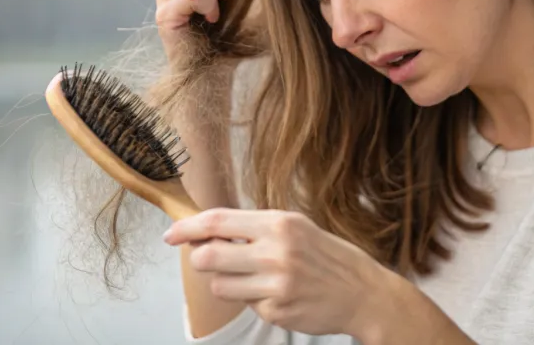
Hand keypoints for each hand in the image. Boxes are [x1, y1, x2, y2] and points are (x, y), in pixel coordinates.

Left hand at [163, 208, 386, 337]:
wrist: (363, 292)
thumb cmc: (326, 255)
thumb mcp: (296, 227)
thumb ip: (255, 227)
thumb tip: (209, 231)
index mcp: (279, 224)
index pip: (219, 221)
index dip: (187, 227)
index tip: (171, 233)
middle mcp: (276, 252)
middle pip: (209, 256)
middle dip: (200, 258)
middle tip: (208, 258)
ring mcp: (276, 285)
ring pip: (220, 285)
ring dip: (226, 281)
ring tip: (250, 276)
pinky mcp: (277, 312)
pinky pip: (245, 304)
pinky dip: (252, 299)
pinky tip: (275, 293)